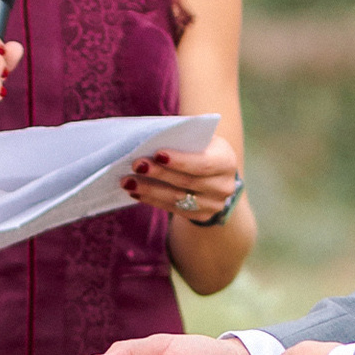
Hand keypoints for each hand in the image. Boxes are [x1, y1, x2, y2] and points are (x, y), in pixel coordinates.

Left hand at [124, 137, 241, 221]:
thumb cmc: (199, 148)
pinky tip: (136, 192)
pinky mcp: (201, 216)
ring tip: (128, 182)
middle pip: (187, 182)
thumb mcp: (198, 139)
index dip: (180, 161)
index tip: (157, 153)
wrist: (214, 172)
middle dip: (159, 173)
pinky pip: (173, 209)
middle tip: (135, 165)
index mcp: (226, 161)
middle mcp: (224, 186)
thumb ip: (181, 139)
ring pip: (177, 198)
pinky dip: (152, 200)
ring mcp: (214, 205)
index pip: (203, 163)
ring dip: (149, 190)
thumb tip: (150, 140)